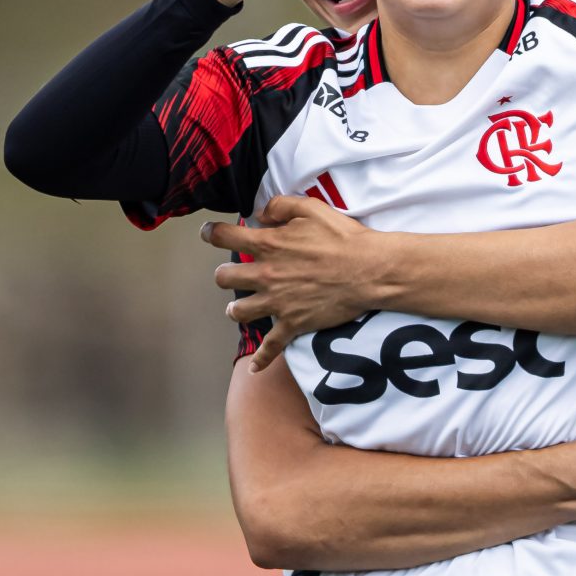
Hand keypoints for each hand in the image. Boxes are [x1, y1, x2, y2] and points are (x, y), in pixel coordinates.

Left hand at [206, 193, 385, 369]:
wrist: (368, 271)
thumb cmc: (343, 238)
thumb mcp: (311, 208)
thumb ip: (280, 206)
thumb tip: (260, 214)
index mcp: (268, 245)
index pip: (226, 237)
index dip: (211, 233)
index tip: (207, 233)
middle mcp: (266, 275)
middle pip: (224, 277)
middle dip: (224, 274)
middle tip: (230, 273)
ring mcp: (277, 302)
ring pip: (239, 311)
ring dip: (236, 309)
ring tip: (239, 308)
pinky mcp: (293, 323)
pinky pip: (271, 346)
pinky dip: (262, 359)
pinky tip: (254, 369)